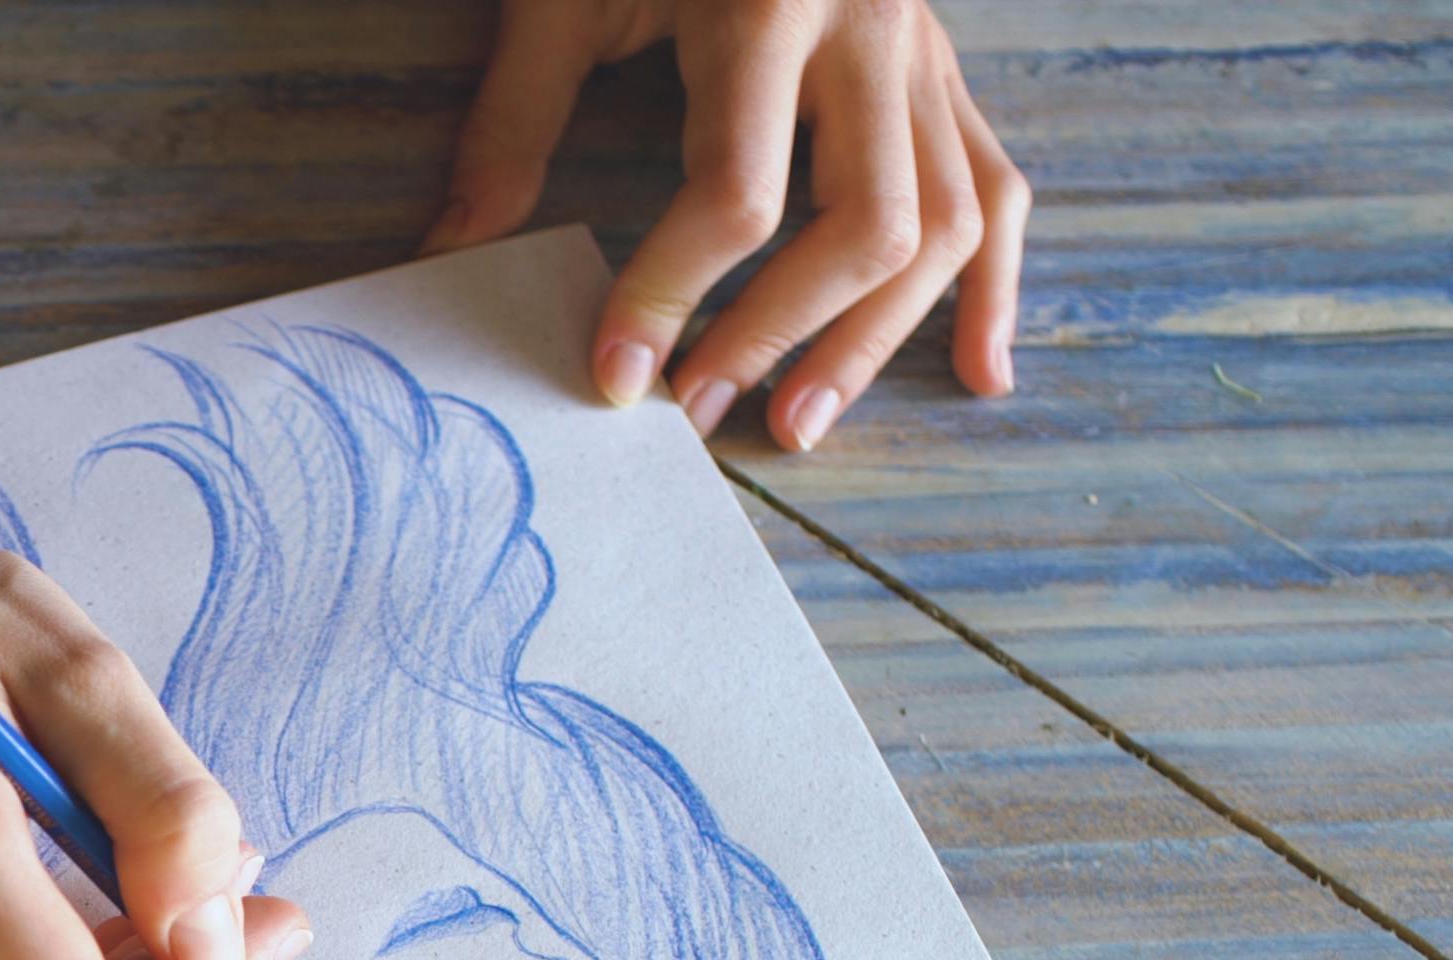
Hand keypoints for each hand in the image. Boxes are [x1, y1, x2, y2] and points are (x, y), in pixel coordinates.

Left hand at [420, 0, 1028, 449]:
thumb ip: (514, 118)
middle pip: (868, 224)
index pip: (738, 193)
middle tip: (698, 410)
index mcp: (769, 4)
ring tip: (799, 424)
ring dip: (877, 340)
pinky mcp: (942, 67)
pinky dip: (997, 285)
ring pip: (948, 222)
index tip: (614, 373)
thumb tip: (453, 248)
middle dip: (780, 335)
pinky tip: (981, 373)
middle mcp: (869, 29)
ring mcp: (922, 50)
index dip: (670, 295)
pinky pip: (998, 185)